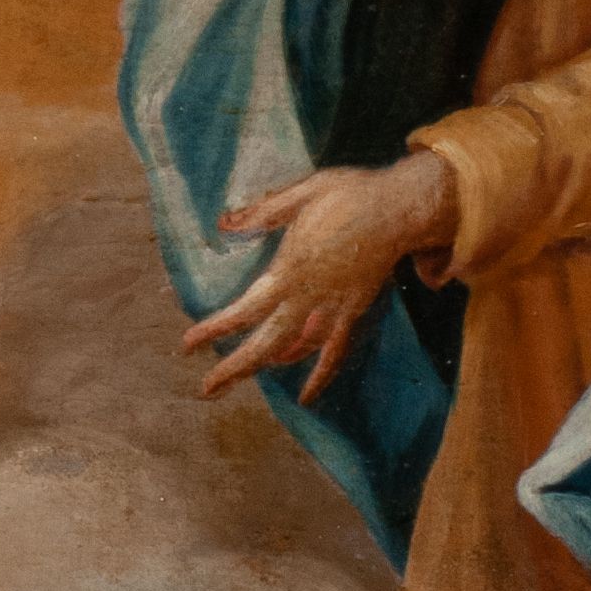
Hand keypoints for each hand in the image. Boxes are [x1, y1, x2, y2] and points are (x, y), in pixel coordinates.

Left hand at [180, 157, 456, 402]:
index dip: (216, 329)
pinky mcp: (354, 310)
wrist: (401, 209)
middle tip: (207, 389)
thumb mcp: (301, 195)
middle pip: (268, 341)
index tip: (188, 345)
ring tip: (235, 379)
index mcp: (292, 269)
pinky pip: (334, 349)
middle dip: (236, 367)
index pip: (246, 309)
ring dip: (267, 366)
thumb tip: (225, 224)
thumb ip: (262, 213)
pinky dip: (321, 374)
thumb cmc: (349, 194)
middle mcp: (311, 296)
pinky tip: (306, 395)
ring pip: (296, 349)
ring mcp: (334, 306)